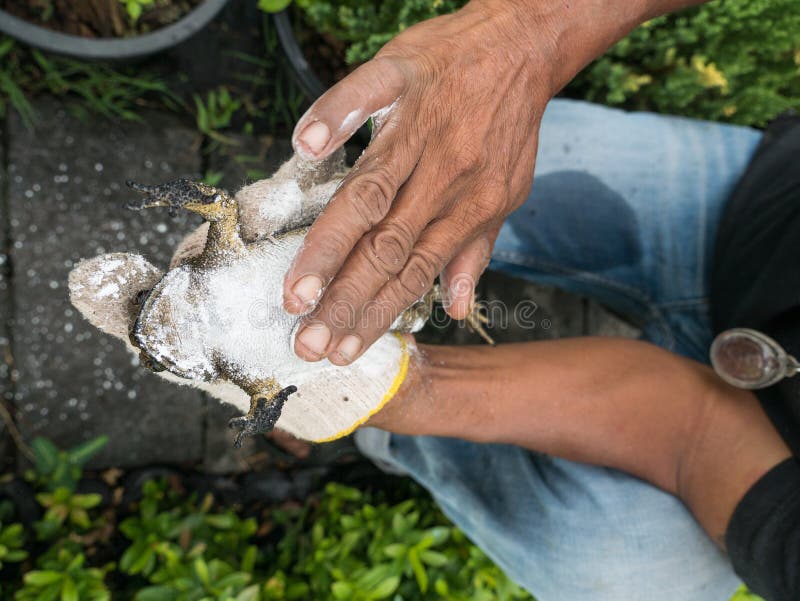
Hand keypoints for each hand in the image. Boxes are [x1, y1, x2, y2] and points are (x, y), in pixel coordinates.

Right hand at [283, 0, 670, 364]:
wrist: (523, 48)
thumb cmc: (506, 125)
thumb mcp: (506, 193)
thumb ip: (475, 250)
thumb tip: (456, 309)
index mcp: (467, 206)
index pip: (412, 273)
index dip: (375, 315)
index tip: (340, 352)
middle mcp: (443, 175)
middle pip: (387, 246)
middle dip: (345, 299)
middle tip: (306, 342)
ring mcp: (422, 125)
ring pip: (371, 191)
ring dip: (331, 243)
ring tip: (297, 289)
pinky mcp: (405, 75)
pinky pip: (368, 95)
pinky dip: (339, 117)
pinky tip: (307, 146)